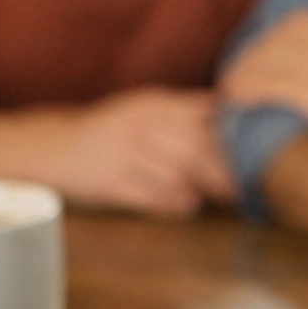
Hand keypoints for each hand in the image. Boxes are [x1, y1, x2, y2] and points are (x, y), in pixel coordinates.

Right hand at [54, 90, 237, 216]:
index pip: (207, 114)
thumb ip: (185, 109)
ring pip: (182, 175)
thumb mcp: (144, 108)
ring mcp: (124, 153)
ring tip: (218, 197)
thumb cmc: (110, 132)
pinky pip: (157, 198)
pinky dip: (178, 204)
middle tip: (246, 187)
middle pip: (199, 148)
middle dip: (227, 171)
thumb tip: (233, 109)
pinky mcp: (112, 182)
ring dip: (205, 190)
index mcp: (153, 103)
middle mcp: (140, 124)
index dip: (235, 137)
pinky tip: (185, 205)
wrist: (52, 149)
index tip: (254, 153)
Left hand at [222, 11, 307, 157]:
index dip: (276, 40)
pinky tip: (237, 101)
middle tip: (239, 74)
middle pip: (279, 38)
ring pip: (269, 59)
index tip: (264, 56)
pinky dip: (249, 89)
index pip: (302, 24)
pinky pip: (270, 84)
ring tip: (231, 89)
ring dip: (245, 72)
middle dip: (255, 54)